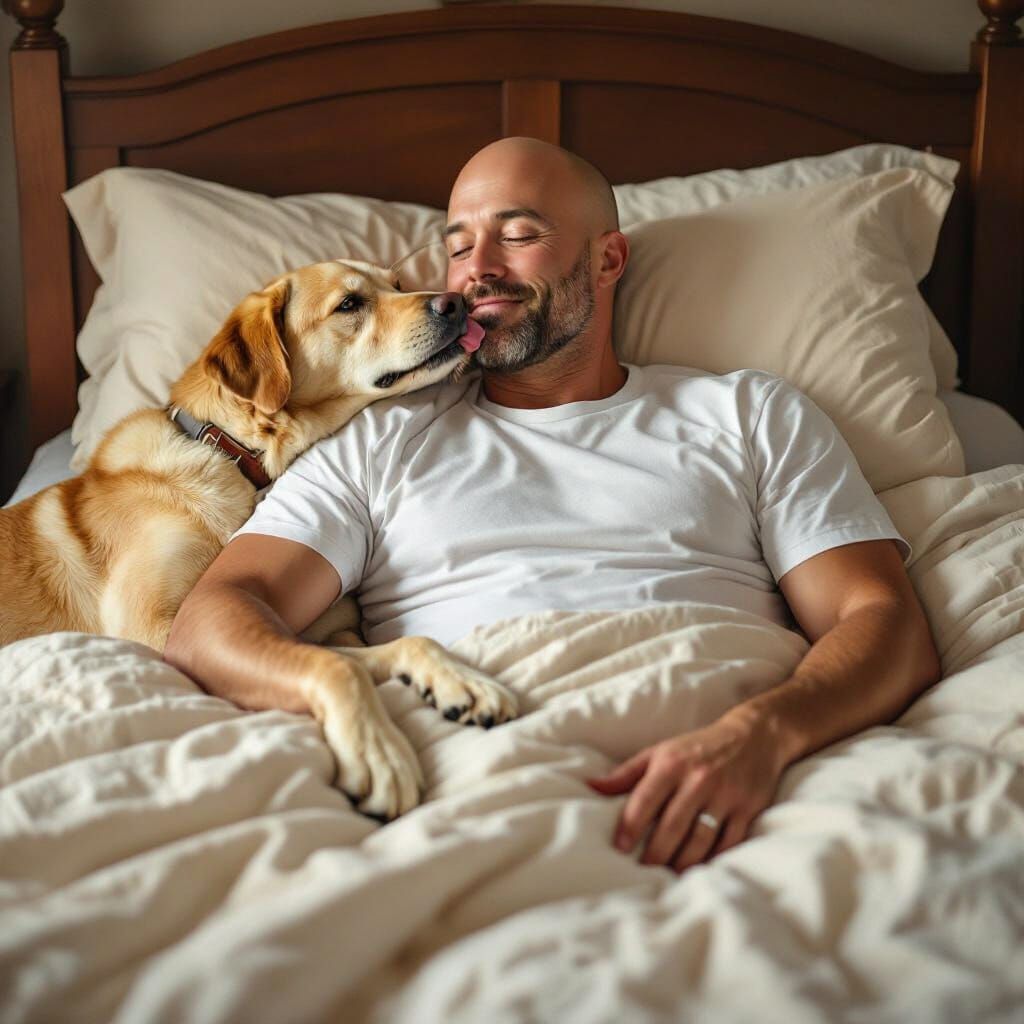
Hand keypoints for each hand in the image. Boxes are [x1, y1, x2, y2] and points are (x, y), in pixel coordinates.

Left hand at [585, 709, 784, 872]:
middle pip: (672, 826)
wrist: (754, 735)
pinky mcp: (747, 809)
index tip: (620, 849)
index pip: (645, 799)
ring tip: (668, 876)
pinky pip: (728, 844)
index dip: (630, 827)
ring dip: (682, 863)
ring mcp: (725, 796)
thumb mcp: (660, 752)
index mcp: (672, 764)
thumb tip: (591, 786)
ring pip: (700, 840)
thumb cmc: (697, 747)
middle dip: (656, 854)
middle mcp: (698, 779)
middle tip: (643, 872)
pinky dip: (712, 860)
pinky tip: (699, 870)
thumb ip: (626, 773)